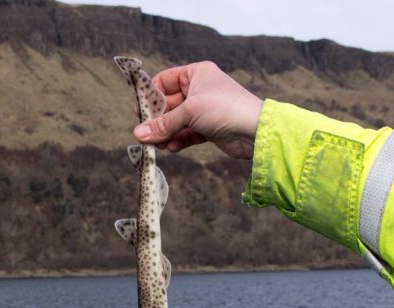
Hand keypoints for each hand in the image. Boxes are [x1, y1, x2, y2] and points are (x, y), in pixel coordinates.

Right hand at [133, 61, 263, 159]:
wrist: (255, 131)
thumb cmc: (225, 109)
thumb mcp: (189, 112)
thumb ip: (163, 124)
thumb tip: (138, 134)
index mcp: (196, 73)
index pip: (165, 80)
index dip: (151, 95)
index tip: (140, 112)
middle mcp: (200, 89)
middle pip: (169, 104)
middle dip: (157, 120)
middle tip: (145, 134)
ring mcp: (204, 110)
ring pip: (177, 122)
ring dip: (166, 133)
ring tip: (157, 145)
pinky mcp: (209, 129)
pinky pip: (187, 134)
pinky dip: (178, 140)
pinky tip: (171, 148)